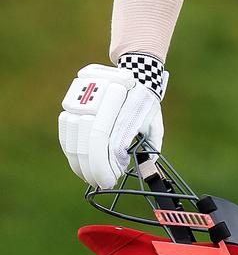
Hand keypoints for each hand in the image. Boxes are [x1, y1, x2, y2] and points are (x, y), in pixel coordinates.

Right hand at [59, 61, 165, 188]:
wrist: (132, 71)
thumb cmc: (145, 101)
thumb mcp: (155, 121)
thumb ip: (153, 145)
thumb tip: (146, 169)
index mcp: (125, 107)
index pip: (109, 143)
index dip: (106, 165)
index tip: (111, 179)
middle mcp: (102, 103)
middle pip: (90, 142)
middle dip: (93, 169)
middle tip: (101, 183)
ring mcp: (84, 100)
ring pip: (74, 138)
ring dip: (79, 163)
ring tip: (89, 177)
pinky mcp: (72, 101)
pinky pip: (66, 131)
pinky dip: (70, 150)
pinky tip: (78, 163)